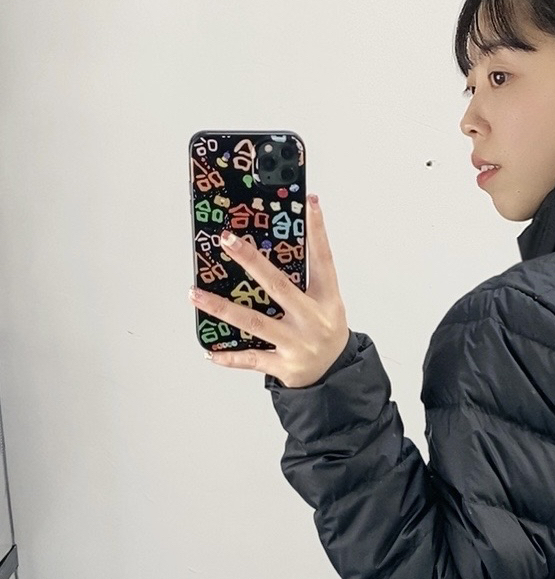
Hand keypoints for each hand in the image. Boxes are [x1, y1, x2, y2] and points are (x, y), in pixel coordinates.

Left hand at [191, 194, 350, 388]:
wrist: (335, 376)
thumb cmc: (324, 332)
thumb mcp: (326, 303)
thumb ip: (305, 279)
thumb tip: (271, 250)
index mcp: (326, 300)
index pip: (323, 259)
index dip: (318, 231)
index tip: (310, 203)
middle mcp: (312, 320)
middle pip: (278, 286)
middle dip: (251, 261)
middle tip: (227, 241)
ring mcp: (297, 343)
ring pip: (254, 322)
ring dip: (221, 308)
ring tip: (195, 294)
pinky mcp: (284, 366)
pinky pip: (252, 359)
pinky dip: (230, 357)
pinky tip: (210, 351)